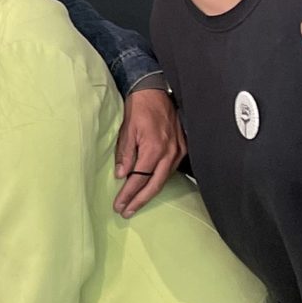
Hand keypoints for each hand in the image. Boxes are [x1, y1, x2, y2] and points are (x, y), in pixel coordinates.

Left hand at [112, 86, 183, 216]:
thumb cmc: (139, 109)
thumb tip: (122, 175)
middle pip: (154, 184)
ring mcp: (179, 150)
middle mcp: (169, 152)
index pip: (139, 179)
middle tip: (126, 212)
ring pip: (164, 178)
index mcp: (154, 148)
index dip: (129, 194)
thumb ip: (125, 154)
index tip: (119, 205)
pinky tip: (151, 187)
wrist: (155, 91)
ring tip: (136, 203)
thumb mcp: (127, 131)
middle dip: (140, 200)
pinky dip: (160, 180)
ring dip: (150, 192)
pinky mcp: (182, 147)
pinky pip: (171, 169)